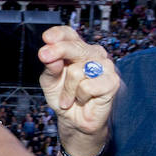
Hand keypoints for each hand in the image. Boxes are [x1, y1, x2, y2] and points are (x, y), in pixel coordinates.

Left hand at [37, 27, 118, 142]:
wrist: (76, 121)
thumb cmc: (64, 98)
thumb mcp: (50, 82)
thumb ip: (50, 68)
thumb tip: (48, 54)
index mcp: (78, 49)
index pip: (70, 34)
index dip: (58, 34)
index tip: (47, 38)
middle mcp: (94, 54)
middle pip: (75, 46)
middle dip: (57, 51)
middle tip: (43, 56)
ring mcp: (105, 66)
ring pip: (78, 70)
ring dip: (68, 89)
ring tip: (70, 98)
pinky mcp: (112, 81)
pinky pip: (87, 86)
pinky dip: (79, 96)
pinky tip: (83, 100)